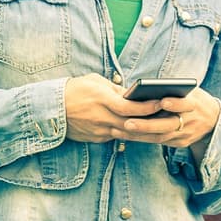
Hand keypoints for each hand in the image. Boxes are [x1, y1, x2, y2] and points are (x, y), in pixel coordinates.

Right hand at [64, 75, 217, 145]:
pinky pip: (117, 137)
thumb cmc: (73, 90)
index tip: (162, 102)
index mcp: (101, 101)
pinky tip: (142, 132)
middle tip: (171, 118)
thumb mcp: (94, 82)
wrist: (49, 109)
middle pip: (134, 124)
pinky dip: (130, 134)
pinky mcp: (96, 138)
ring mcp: (99, 131)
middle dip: (154, 122)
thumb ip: (115, 89)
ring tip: (163, 128)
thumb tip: (133, 94)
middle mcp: (102, 118)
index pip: (130, 107)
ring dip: (146, 133)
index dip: (148, 106)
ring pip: (128, 135)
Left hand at [120, 89, 219, 148]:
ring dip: (138, 134)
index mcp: (195, 104)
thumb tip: (145, 88)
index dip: (176, 104)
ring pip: (160, 137)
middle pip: (168, 125)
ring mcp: (185, 134)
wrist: (214, 121)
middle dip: (147, 125)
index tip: (163, 101)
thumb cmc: (194, 99)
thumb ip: (173, 90)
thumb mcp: (190, 91)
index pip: (186, 104)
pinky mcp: (180, 143)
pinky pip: (159, 142)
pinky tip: (125, 135)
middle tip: (128, 123)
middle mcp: (191, 121)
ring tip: (118, 130)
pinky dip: (142, 138)